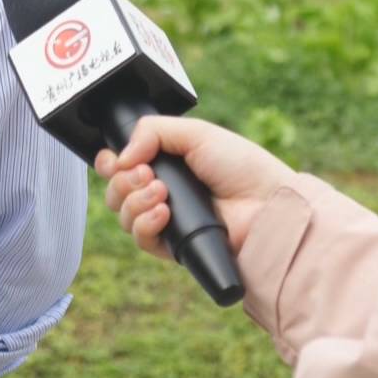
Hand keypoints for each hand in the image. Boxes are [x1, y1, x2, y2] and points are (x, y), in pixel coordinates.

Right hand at [93, 116, 298, 261]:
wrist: (267, 204)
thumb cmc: (242, 166)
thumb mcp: (196, 133)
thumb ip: (152, 131)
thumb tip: (120, 156)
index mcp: (167, 164)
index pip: (122, 167)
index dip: (110, 163)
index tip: (116, 159)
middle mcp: (163, 192)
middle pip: (116, 192)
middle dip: (123, 181)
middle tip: (147, 173)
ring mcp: (167, 221)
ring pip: (124, 216)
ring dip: (134, 201)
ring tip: (161, 191)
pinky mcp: (175, 247)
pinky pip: (143, 240)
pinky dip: (145, 224)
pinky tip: (164, 212)